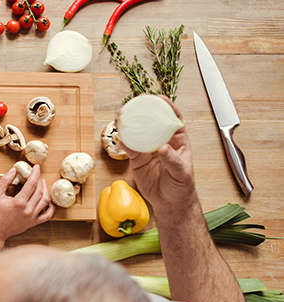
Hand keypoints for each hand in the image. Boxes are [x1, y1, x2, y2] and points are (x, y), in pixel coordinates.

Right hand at [0, 165, 54, 241]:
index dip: (35, 173)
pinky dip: (51, 207)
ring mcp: (32, 217)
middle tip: (38, 174)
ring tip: (42, 184)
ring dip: (45, 190)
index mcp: (19, 202)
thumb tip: (13, 170)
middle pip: (39, 191)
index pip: (32, 184)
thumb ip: (4, 181)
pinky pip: (47, 215)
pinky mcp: (33, 223)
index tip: (37, 167)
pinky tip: (49, 201)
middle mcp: (28, 210)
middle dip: (40, 180)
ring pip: (45, 201)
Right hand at [119, 96, 196, 210]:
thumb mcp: (182, 173)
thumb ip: (172, 160)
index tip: (161, 98)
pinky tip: (120, 137)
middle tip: (136, 104)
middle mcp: (162, 142)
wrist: (169, 203)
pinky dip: (124, 142)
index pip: (174, 120)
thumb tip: (163, 148)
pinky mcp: (137, 160)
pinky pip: (129, 148)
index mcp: (178, 141)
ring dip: (130, 124)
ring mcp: (148, 150)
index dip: (168, 107)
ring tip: (122, 117)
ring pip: (138, 133)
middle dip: (144, 112)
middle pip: (153, 122)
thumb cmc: (181, 187)